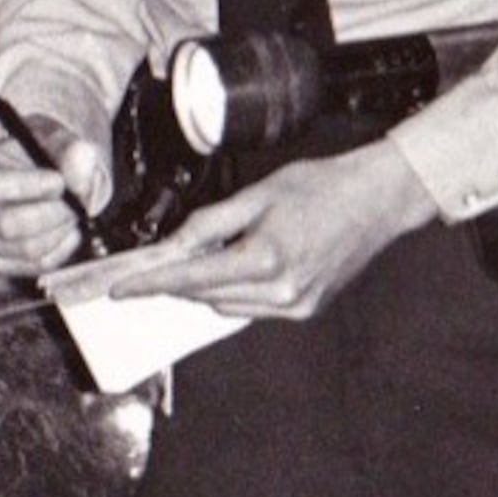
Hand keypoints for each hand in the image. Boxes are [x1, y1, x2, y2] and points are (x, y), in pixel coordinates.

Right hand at [0, 115, 107, 276]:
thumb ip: (70, 149)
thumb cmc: (44, 154)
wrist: (48, 178)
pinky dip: (64, 244)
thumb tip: (78, 168)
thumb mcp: (58, 139)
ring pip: (30, 248)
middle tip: (76, 198)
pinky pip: (41, 263)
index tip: (58, 181)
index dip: (23, 186)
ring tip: (71, 207)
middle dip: (54, 212)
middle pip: (8, 225)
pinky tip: (65, 225)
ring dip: (62, 228)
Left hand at [110, 138, 437, 318]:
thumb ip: (211, 222)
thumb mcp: (257, 194)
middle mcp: (281, 291)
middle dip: (181, 279)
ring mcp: (296, 306)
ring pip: (227, 306)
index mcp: (265, 259)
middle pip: (205, 296)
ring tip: (219, 250)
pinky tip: (244, 263)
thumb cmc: (321, 187)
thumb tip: (174, 244)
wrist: (377, 199)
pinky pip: (254, 308)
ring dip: (210, 285)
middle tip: (165, 257)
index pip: (191, 279)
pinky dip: (238, 290)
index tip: (120, 290)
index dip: (151, 285)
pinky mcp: (306, 309)